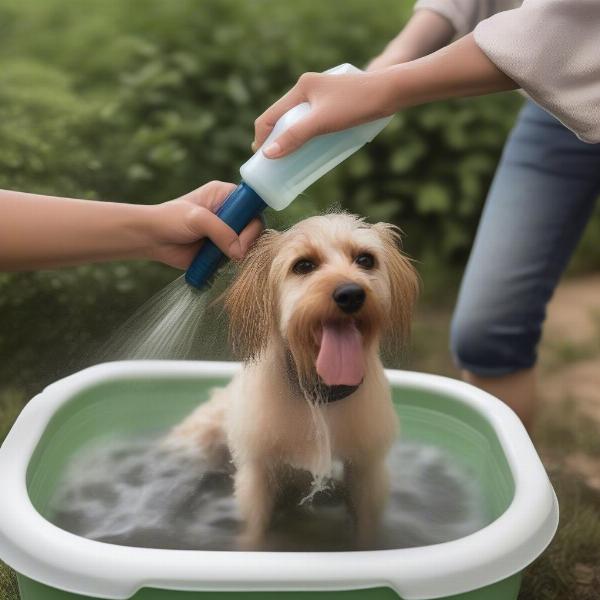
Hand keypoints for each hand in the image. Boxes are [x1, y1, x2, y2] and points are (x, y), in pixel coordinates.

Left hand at [147, 181, 263, 268]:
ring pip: (247, 243)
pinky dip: (234, 263)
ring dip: (241, 253)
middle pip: (253, 226)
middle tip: (236, 252)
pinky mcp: (221, 249)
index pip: (250, 205)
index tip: (243, 235)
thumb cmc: (170, 220)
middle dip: (247, 240)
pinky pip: (237, 257)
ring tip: (228, 259)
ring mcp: (226, 232)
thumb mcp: (196, 219)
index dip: (252, 220)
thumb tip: (239, 252)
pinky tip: (226, 265)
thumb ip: (220, 231)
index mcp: (225, 195)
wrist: (151, 239)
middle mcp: (229, 212)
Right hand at [252, 70, 395, 158]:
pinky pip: (312, 121)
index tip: (260, 160)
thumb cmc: (357, 104)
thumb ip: (295, 136)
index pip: (270, 114)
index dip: (261, 137)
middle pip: (282, 117)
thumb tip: (268, 154)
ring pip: (298, 120)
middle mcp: (309, 88)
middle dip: (275, 140)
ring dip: (291, 139)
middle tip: (274, 164)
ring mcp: (322, 95)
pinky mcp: (335, 103)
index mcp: (301, 87)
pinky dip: (306, 135)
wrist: (392, 92)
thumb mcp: (322, 122)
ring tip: (289, 160)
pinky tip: (310, 149)